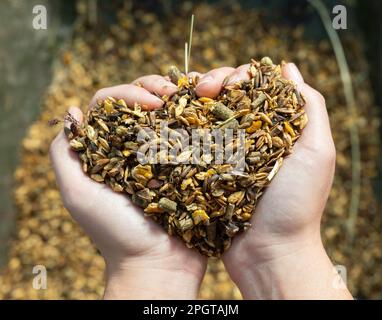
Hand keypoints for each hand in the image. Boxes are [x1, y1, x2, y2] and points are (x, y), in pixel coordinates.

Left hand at [50, 76, 206, 298]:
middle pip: (142, 102)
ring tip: (194, 95)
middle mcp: (135, 147)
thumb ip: (65, 155)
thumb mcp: (78, 195)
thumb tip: (72, 112)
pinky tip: (208, 111)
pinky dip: (199, 117)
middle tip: (172, 93)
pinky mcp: (188, 165)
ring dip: (179, 98)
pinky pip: (192, 134)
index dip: (128, 94)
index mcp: (108, 149)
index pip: (111, 105)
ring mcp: (164, 155)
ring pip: (169, 113)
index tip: (152, 102)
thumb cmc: (116, 233)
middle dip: (155, 88)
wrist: (159, 264)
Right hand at [193, 63, 351, 298]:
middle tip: (198, 89)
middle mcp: (247, 137)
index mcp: (272, 128)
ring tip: (178, 99)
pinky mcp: (205, 172)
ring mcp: (223, 155)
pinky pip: (191, 145)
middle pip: (224, 97)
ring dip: (191, 103)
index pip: (251, 87)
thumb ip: (310, 107)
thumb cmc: (297, 204)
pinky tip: (170, 120)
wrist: (268, 252)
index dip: (236, 75)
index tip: (224, 82)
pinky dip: (181, 130)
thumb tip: (287, 68)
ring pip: (204, 117)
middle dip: (210, 83)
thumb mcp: (317, 152)